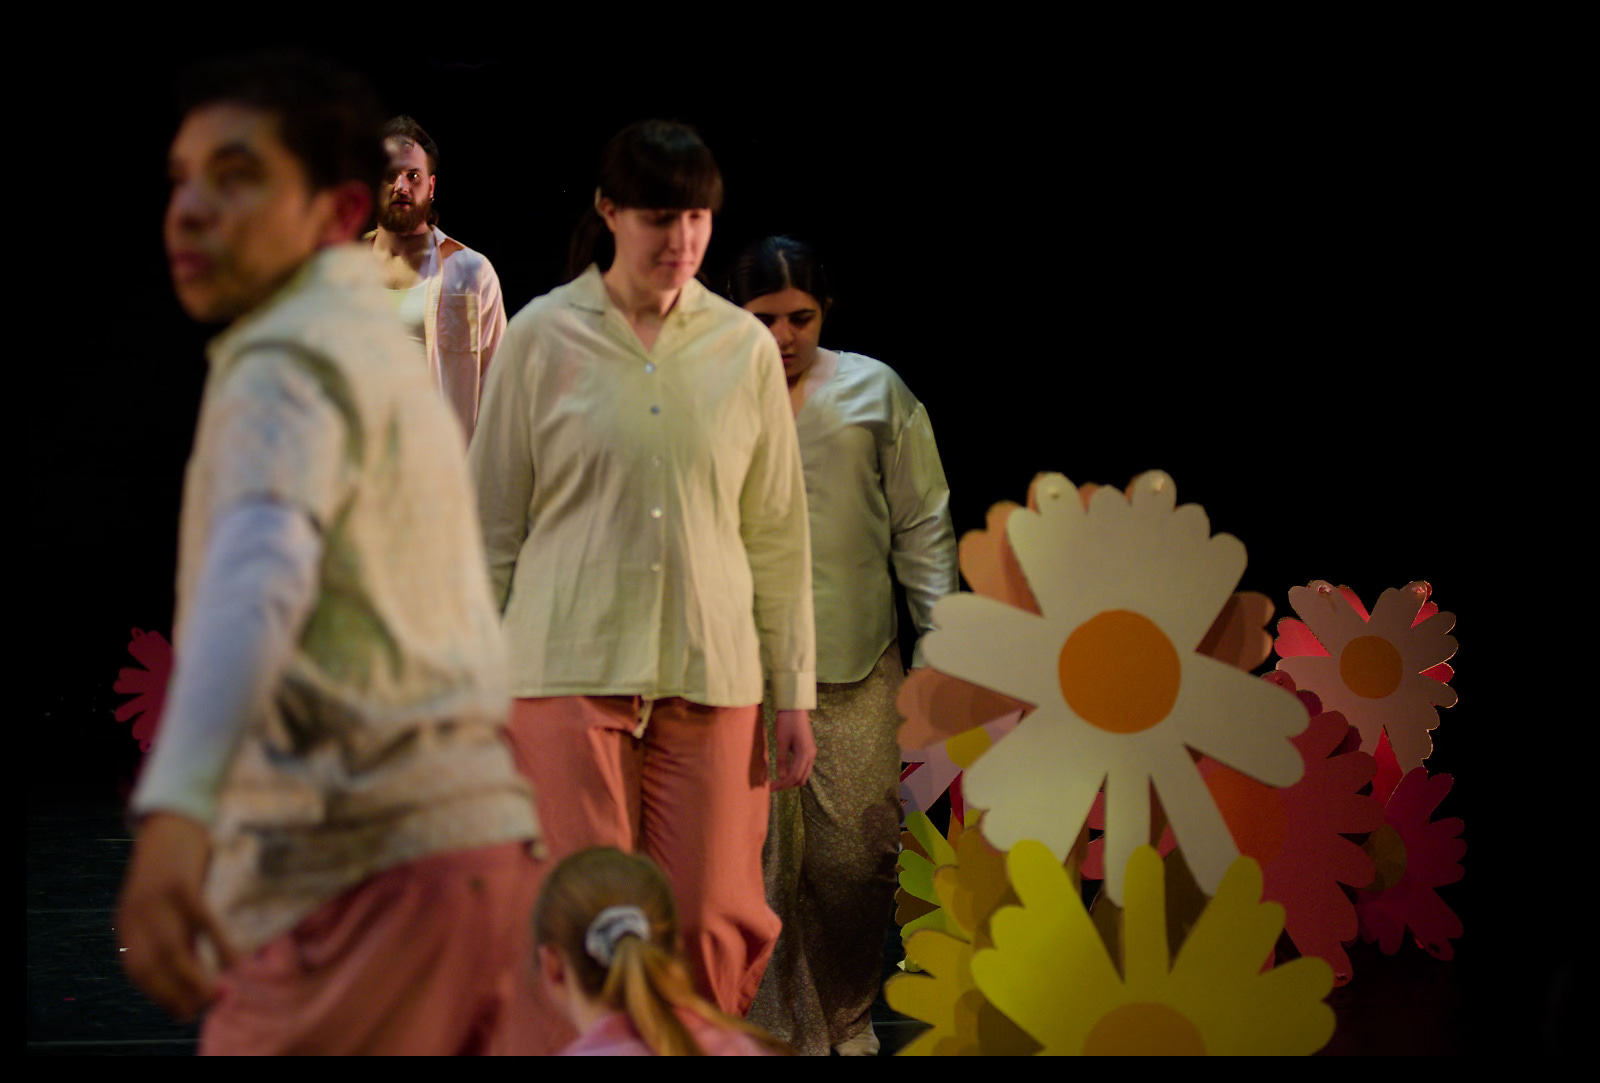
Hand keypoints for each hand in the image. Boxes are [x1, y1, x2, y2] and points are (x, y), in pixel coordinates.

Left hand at [115, 812, 237, 1019]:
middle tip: (206, 1008)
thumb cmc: (173, 869)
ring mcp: (157, 901)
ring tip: (219, 996)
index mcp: (127, 924)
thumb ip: (178, 937)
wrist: (171, 820)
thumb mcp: (166, 908)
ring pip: (173, 952)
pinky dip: (219, 946)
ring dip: (196, 980)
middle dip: (179, 995)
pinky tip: (235, 962)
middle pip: (152, 968)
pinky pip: (202, 923)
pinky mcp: (181, 885)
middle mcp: (136, 917)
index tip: (186, 1012)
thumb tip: (199, 977)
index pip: (138, 972)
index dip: (162, 996)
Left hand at [769, 708, 815, 789]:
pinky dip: (794, 773)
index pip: (794, 776)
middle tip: (772, 787)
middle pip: (801, 778)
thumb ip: (782, 760)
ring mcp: (811, 753)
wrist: (795, 707)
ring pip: (803, 774)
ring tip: (777, 781)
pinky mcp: (808, 750)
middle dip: (787, 785)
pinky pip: (803, 767)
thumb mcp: (781, 741)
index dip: (782, 785)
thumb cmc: (787, 722)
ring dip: (791, 780)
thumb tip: (781, 777)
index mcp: (805, 753)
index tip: (770, 788)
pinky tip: (783, 772)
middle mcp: (811, 755)